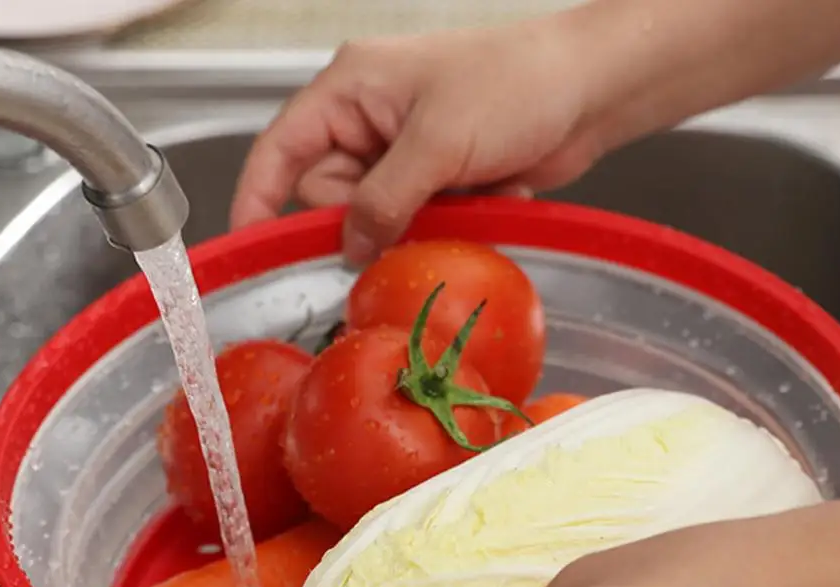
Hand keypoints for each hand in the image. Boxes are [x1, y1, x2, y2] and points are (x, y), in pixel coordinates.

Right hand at [229, 7, 610, 260]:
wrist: (588, 93)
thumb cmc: (516, 85)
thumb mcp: (437, 142)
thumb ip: (383, 200)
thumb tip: (350, 248)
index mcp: (349, 90)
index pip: (279, 150)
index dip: (258, 199)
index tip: (251, 246)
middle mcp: (367, 123)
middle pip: (328, 198)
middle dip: (364, 219)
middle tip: (410, 212)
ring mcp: (401, 156)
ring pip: (373, 220)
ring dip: (411, 224)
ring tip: (457, 196)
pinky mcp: (432, 182)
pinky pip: (412, 225)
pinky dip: (440, 223)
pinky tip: (476, 196)